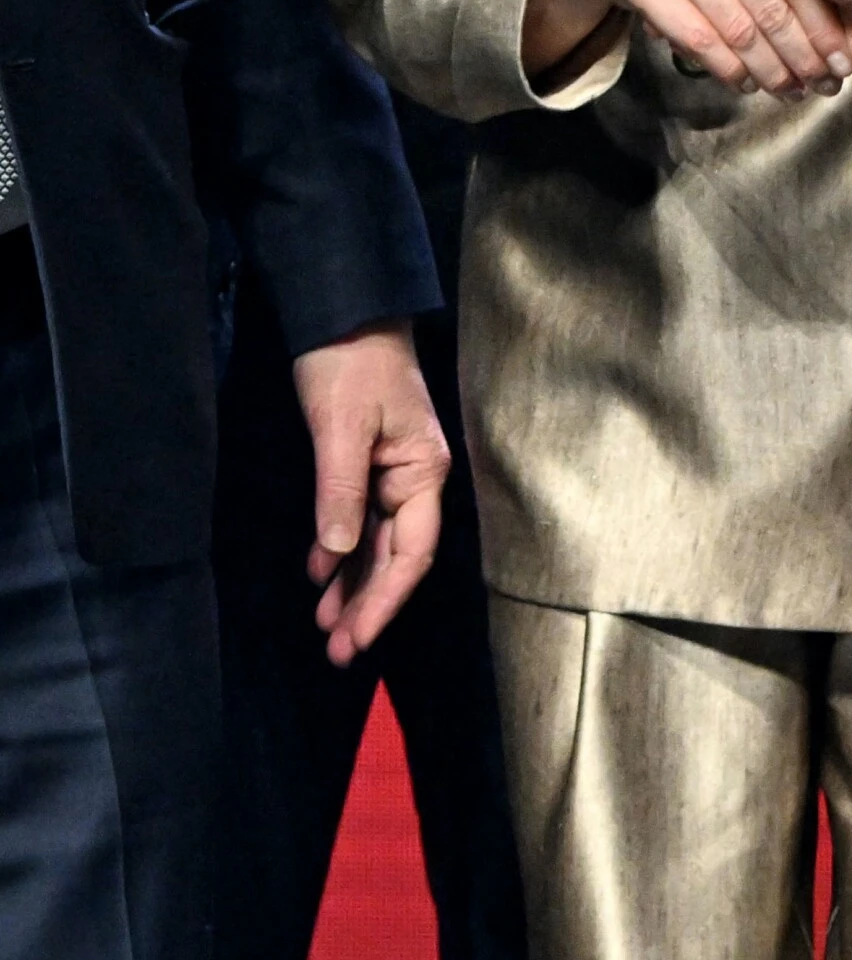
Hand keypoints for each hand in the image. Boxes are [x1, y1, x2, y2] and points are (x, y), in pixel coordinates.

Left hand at [292, 321, 450, 667]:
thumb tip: (336, 554)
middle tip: (337, 652)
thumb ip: (340, 491)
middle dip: (368, 604)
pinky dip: (340, 549)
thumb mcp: (341, 427)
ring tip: (326, 628)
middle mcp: (415, 476)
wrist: (342, 307)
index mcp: (424, 470)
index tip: (358, 638)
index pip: (412, 552)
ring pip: (377, 543)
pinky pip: (359, 519)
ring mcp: (393, 470)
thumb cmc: (350, 362)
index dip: (386, 601)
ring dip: (353, 584)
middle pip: (397, 555)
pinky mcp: (368, 461)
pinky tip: (319, 576)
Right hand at [529, 0, 851, 96]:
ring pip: (737, 25)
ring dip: (766, 68)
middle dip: (800, 54)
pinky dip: (723, 65)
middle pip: (770, 3)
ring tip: (788, 92)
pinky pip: (695, 35)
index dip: (821, 22)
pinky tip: (742, 83)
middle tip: (821, 86)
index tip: (840, 59)